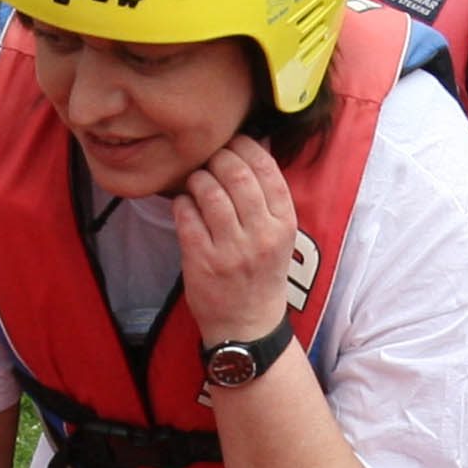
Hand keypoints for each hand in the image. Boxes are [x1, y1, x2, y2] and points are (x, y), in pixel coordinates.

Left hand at [173, 135, 300, 340]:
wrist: (248, 325)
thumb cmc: (262, 273)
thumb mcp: (279, 235)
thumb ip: (269, 195)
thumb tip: (257, 143)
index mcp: (284, 224)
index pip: (267, 169)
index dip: (246, 147)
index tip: (233, 143)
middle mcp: (261, 235)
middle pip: (236, 174)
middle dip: (218, 158)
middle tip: (209, 160)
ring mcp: (231, 250)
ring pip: (209, 191)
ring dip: (197, 179)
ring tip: (196, 183)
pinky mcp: (202, 261)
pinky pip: (186, 215)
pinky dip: (182, 203)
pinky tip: (185, 206)